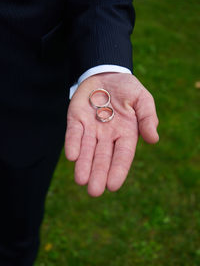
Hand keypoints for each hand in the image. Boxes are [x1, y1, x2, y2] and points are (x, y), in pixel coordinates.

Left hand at [65, 73, 158, 196]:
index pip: (122, 155)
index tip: (113, 186)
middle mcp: (107, 135)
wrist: (106, 74)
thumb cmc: (127, 89)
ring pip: (86, 149)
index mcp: (126, 133)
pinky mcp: (76, 119)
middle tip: (94, 191)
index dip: (118, 170)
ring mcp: (90, 128)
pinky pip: (74, 133)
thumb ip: (148, 117)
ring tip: (81, 180)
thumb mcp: (142, 99)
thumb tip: (153, 139)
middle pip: (103, 157)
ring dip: (83, 164)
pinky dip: (73, 144)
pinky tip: (72, 156)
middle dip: (98, 173)